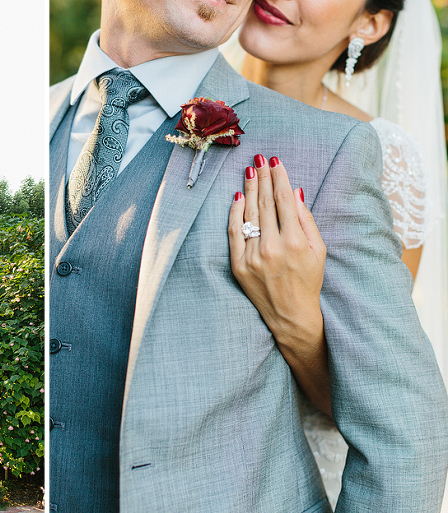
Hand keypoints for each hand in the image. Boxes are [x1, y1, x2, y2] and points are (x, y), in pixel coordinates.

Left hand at [229, 154, 331, 413]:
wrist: (290, 315)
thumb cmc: (309, 281)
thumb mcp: (318, 250)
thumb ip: (305, 220)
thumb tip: (294, 192)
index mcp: (295, 242)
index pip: (283, 200)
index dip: (279, 178)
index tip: (276, 161)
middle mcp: (272, 247)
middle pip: (264, 203)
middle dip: (263, 178)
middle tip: (260, 158)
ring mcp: (252, 256)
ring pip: (249, 214)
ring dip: (249, 189)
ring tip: (250, 170)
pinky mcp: (238, 264)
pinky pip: (234, 232)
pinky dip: (235, 213)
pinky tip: (237, 196)